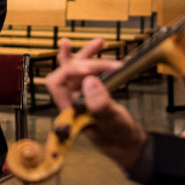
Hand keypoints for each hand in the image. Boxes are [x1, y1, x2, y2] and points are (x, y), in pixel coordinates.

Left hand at [45, 38, 147, 170]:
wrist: (128, 142)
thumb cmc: (119, 137)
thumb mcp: (113, 121)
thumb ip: (100, 104)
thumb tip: (89, 81)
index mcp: (69, 111)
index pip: (57, 84)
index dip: (68, 71)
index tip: (89, 69)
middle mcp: (71, 101)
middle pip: (66, 72)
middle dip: (83, 60)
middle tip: (104, 56)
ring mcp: (79, 95)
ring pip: (76, 69)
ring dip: (87, 54)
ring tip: (99, 42)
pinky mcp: (89, 92)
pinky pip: (87, 72)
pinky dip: (94, 60)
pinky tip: (102, 50)